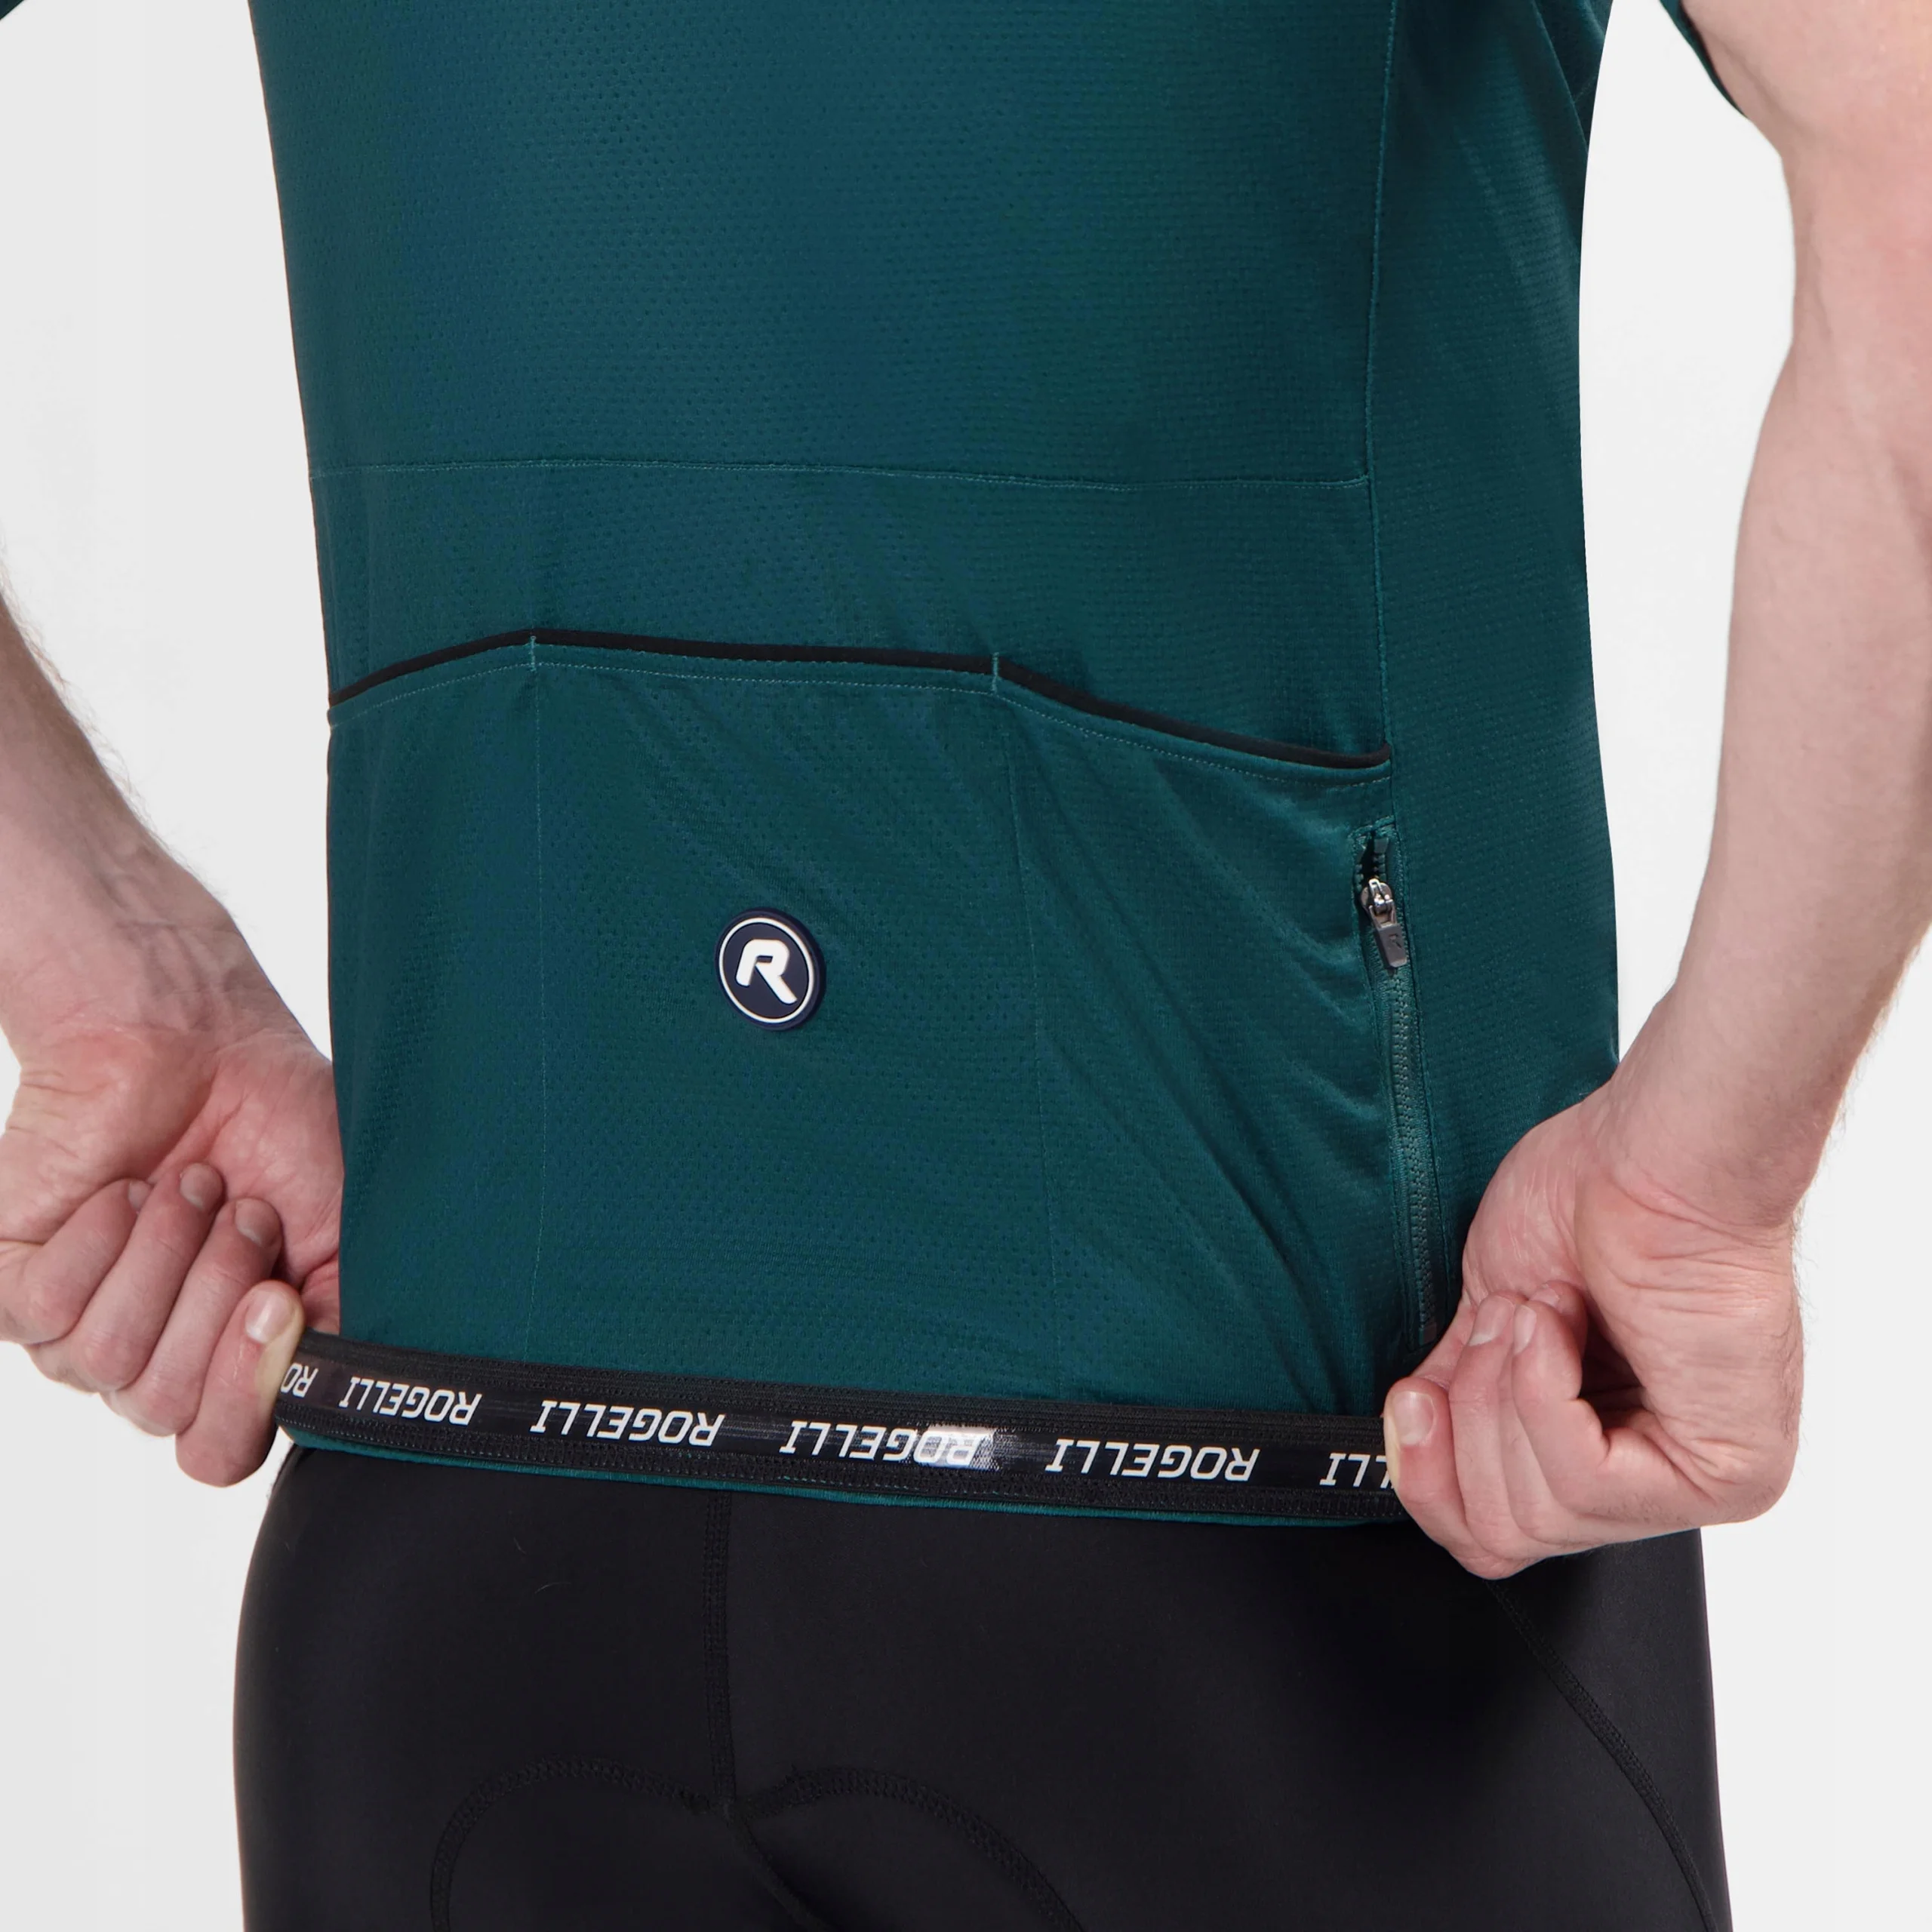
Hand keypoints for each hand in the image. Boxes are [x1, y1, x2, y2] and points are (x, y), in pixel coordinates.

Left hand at [0, 957, 340, 1483]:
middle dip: (216, 1296)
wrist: (207, 1041)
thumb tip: (319, 1397)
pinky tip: (129, 1187)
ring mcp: (77, 1326)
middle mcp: (150, 1359)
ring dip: (164, 1255)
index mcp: (228, 1363)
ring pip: (106, 1358)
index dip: (245, 1395)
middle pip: (164, 1407)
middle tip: (245, 1215)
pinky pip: (45, 1308)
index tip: (281, 1299)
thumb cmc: (281, 1128)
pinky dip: (103, 1235)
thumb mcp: (344, 1236)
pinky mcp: (14, 1282)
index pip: (216, 1453)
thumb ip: (339, 1330)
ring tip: (192, 1187)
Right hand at [1381, 1080, 1801, 1577]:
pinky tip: (1558, 1325)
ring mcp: (1701, 1484)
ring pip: (1536, 1516)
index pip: (1497, 1533)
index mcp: (1616, 1446)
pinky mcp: (1726, 1473)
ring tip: (1537, 1312)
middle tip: (1498, 1325)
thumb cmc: (1594, 1195)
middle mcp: (1664, 1477)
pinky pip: (1581, 1481)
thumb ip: (1462, 1397)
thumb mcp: (1495, 1318)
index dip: (1430, 1472)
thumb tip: (1406, 1448)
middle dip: (1470, 1418)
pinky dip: (1541, 1390)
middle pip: (1506, 1534)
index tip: (1410, 1398)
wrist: (1655, 1149)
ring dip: (1505, 1394)